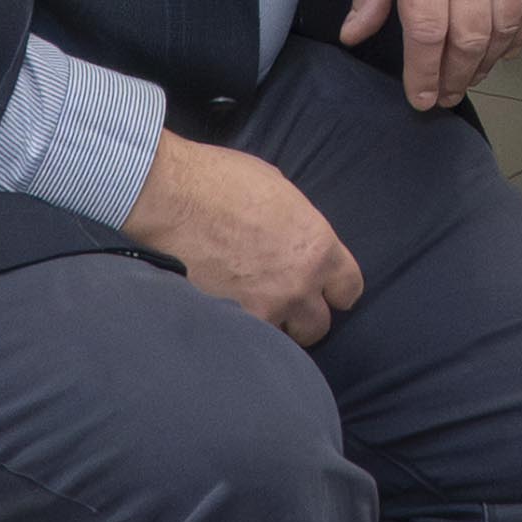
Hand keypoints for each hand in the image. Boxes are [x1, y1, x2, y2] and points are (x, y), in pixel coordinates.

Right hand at [126, 132, 363, 345]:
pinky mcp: (232, 322)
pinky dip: (240, 332)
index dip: (336, 291)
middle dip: (302, 316)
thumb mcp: (278, 190)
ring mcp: (265, 307)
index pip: (350, 289)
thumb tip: (294, 238)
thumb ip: (297, 225)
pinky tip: (226, 314)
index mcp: (317, 247)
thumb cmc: (220, 181)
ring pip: (283, 340)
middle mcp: (298, 284)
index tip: (325, 292)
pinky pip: (248, 340)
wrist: (171, 198)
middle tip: (282, 302)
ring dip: (272, 327)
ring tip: (251, 309)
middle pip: (319, 325)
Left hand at [345, 0, 521, 108]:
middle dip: (455, 77)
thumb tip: (356, 33)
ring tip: (468, 75)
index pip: (428, 30)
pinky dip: (520, 32)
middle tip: (443, 95)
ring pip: (507, 25)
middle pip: (471, 37)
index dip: (424, 74)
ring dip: (487, 61)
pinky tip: (502, 44)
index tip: (419, 97)